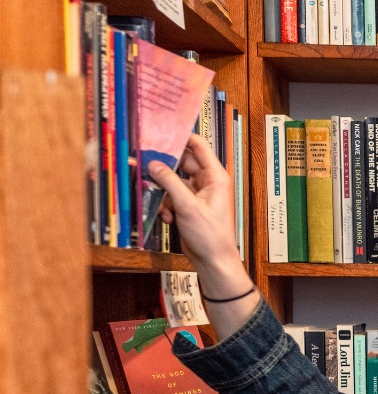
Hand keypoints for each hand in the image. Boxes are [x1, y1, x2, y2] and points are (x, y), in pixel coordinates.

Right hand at [149, 134, 242, 275]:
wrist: (212, 260)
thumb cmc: (210, 235)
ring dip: (163, 191)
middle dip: (165, 166)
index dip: (181, 137)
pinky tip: (167, 217)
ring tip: (159, 201)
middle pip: (182, 161)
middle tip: (146, 163)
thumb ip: (169, 182)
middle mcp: (207, 181)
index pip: (198, 146)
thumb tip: (153, 164)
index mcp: (215, 176)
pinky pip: (171, 195)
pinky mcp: (187, 205)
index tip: (161, 133)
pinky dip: (166, 205)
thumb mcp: (187, 206)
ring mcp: (197, 193)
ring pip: (173, 180)